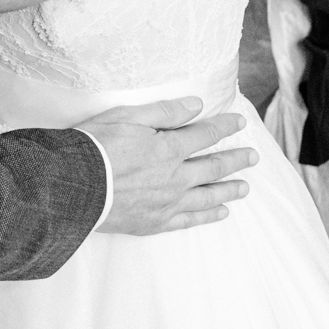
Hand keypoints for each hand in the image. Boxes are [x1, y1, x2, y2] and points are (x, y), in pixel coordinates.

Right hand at [77, 97, 253, 234]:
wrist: (74, 186)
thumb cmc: (96, 146)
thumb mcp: (127, 117)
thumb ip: (165, 112)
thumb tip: (196, 105)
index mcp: (168, 148)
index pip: (205, 135)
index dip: (224, 126)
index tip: (240, 122)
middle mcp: (175, 177)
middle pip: (213, 167)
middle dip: (236, 160)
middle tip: (253, 157)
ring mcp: (168, 202)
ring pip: (208, 196)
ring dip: (229, 190)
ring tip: (245, 188)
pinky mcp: (155, 222)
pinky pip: (190, 220)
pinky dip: (208, 216)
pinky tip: (220, 213)